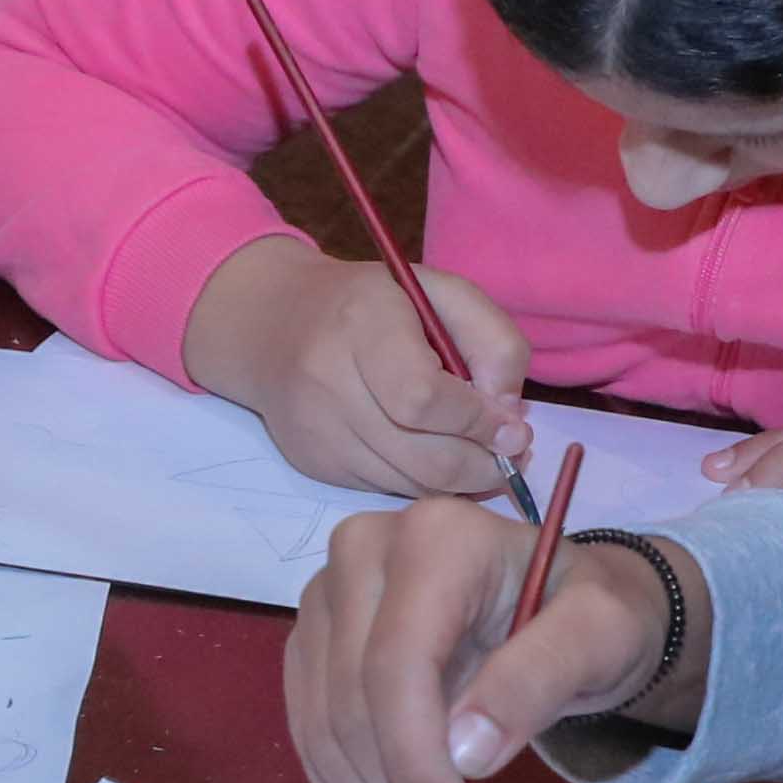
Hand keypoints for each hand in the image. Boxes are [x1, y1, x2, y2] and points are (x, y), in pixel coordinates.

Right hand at [182, 233, 525, 499]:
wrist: (271, 324)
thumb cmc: (373, 305)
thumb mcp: (442, 294)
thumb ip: (493, 341)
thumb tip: (507, 414)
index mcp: (364, 322)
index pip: (424, 398)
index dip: (477, 423)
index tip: (511, 427)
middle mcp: (328, 378)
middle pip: (422, 456)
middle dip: (481, 466)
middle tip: (508, 456)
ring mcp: (315, 428)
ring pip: (408, 483)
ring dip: (457, 481)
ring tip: (478, 457)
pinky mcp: (311, 461)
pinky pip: (384, 488)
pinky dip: (419, 481)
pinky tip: (429, 454)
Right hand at [283, 504, 661, 782]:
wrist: (566, 603)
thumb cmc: (590, 613)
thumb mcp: (599, 636)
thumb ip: (538, 680)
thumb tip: (465, 754)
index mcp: (434, 539)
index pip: (395, 666)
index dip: (416, 763)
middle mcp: (361, 555)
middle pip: (353, 707)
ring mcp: (326, 601)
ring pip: (324, 734)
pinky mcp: (313, 648)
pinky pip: (314, 741)